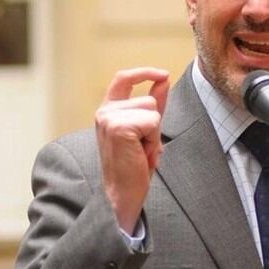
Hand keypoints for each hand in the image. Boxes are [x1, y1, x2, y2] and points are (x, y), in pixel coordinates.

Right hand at [95, 67, 169, 233]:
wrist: (122, 195)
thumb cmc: (133, 166)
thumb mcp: (146, 131)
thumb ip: (154, 104)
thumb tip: (163, 79)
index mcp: (107, 111)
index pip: (123, 79)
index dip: (144, 73)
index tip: (162, 74)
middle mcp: (104, 112)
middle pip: (148, 100)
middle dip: (154, 125)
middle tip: (142, 148)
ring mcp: (109, 118)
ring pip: (151, 111)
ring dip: (154, 135)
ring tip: (141, 152)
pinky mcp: (119, 127)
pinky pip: (152, 122)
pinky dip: (153, 140)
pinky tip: (141, 155)